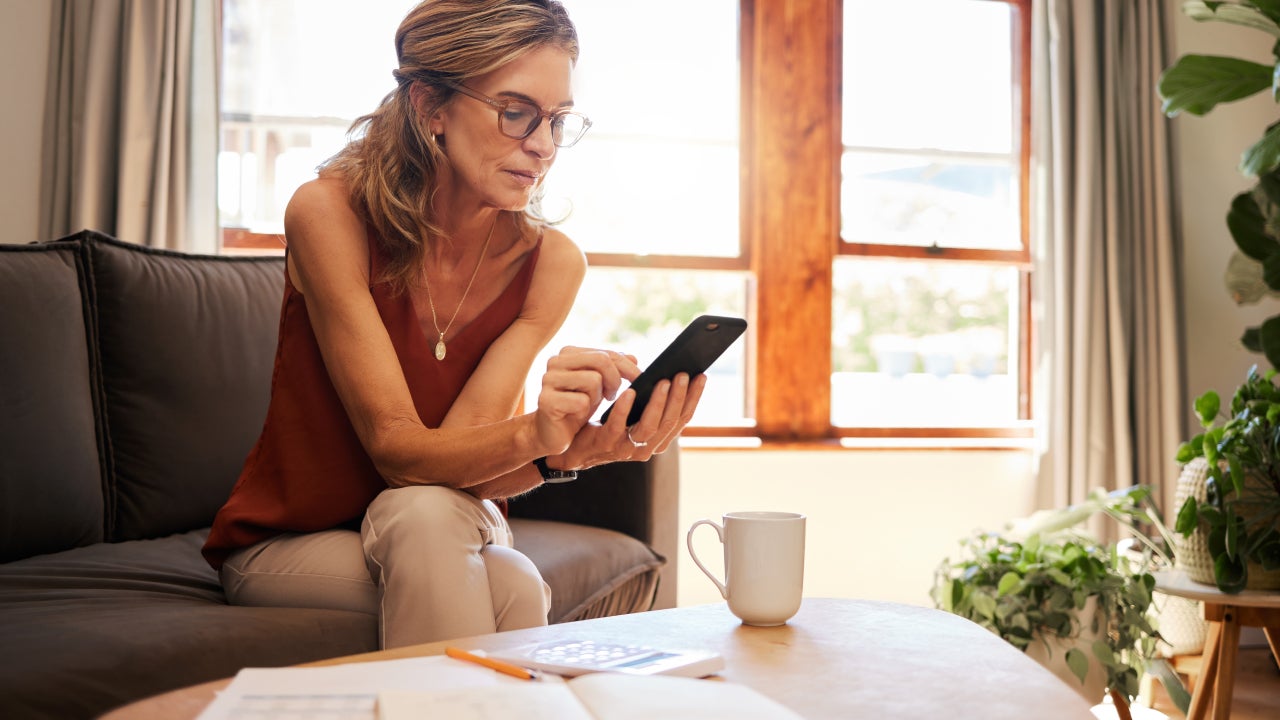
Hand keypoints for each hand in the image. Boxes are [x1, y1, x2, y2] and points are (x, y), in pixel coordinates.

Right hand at [532, 347, 638, 454]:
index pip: (606, 353)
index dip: (627, 367)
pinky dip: (583, 410)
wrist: (552, 432)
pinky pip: (581, 401)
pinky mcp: (546, 400)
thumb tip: (634, 358)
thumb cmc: (576, 407)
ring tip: (588, 404)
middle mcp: (555, 361)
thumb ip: (613, 370)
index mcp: (568, 353)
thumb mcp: (598, 386)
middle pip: (601, 361)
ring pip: (593, 380)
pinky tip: (575, 414)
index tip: (640, 380)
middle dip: (614, 380)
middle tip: (612, 396)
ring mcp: (548, 379)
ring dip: (596, 397)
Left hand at [551, 371, 706, 469]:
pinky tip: (630, 392)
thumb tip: (666, 369)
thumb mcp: (633, 410)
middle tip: (683, 374)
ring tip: (663, 381)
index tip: (701, 376)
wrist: (573, 442)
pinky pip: (618, 426)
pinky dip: (625, 409)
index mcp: (658, 439)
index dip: (694, 397)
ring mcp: (628, 448)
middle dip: (679, 396)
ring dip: (658, 402)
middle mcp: (647, 447)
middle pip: (670, 422)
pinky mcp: (607, 443)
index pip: (682, 418)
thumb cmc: (606, 422)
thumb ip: (650, 396)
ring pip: (650, 426)